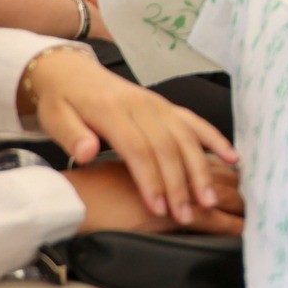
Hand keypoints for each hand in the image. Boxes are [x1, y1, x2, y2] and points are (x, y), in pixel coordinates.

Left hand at [23, 49, 236, 224]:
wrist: (72, 72)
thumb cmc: (62, 101)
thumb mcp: (55, 118)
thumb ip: (71, 135)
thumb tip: (88, 152)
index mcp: (112, 110)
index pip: (138, 149)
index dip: (151, 181)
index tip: (157, 209)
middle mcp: (142, 106)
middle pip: (168, 148)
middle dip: (180, 185)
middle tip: (188, 215)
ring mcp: (159, 105)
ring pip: (187, 138)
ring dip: (200, 170)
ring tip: (210, 199)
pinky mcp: (168, 107)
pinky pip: (196, 123)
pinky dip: (216, 140)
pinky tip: (232, 158)